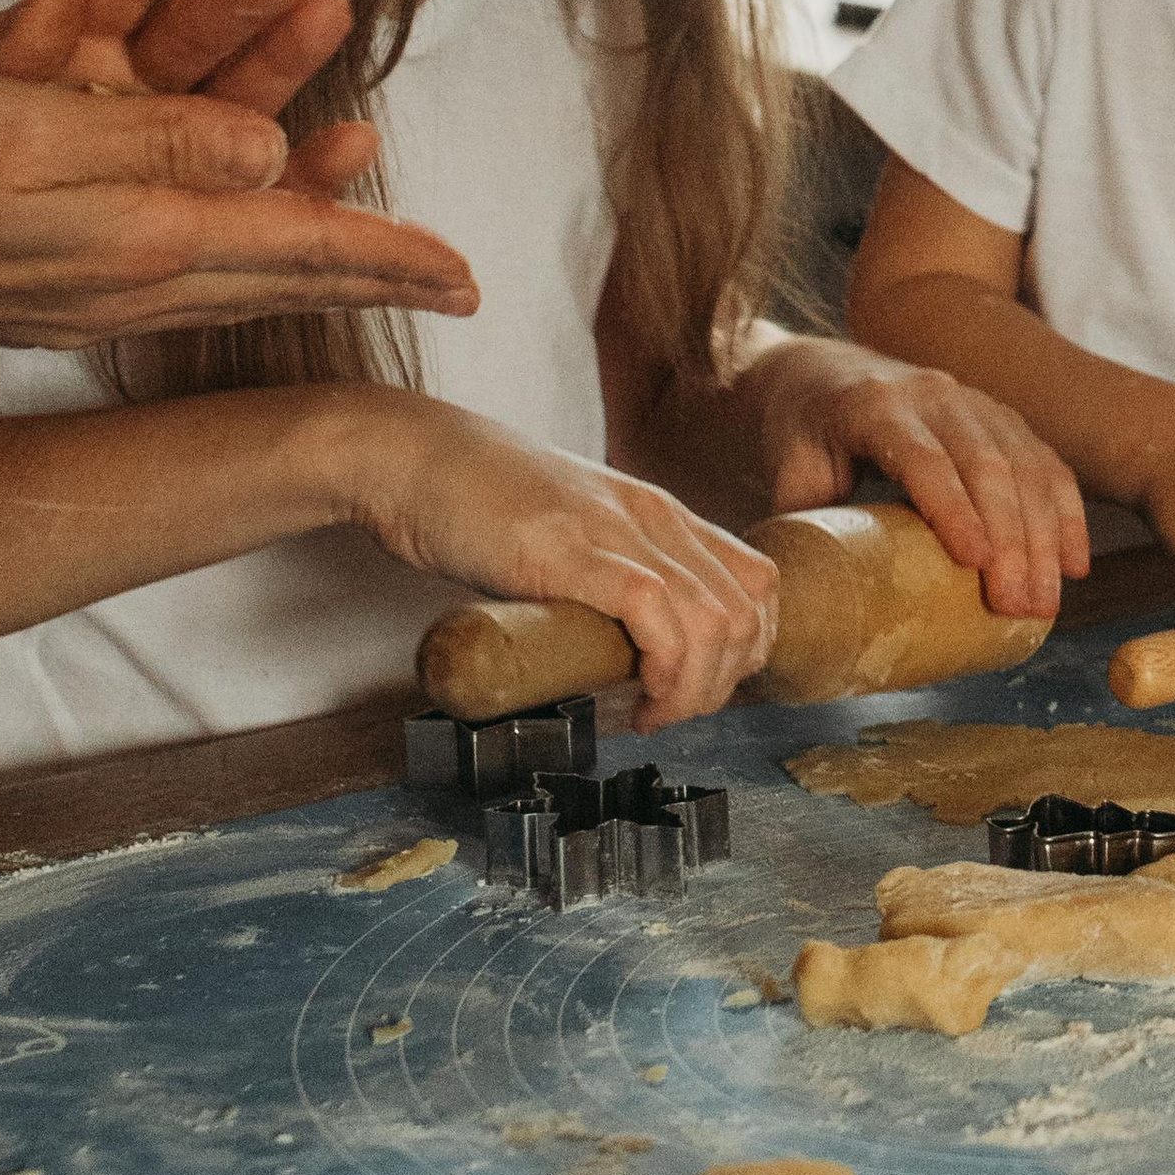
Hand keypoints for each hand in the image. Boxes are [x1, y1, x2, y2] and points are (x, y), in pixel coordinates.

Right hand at [0, 69, 477, 349]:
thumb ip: (158, 143)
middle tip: (454, 279)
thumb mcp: (38, 134)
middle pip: (286, 269)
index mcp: (144, 244)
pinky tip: (257, 232)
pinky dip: (242, 239)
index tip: (470, 279)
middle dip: (375, 264)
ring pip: (242, 263)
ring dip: (318, 231)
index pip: (298, 249)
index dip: (391, 256)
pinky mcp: (65, 277)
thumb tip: (270, 156)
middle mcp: (137, 274)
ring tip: (386, 230)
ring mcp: (102, 282)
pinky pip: (185, 261)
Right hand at [357, 405, 779, 730]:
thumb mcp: (572, 536)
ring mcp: (618, 531)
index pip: (757, 584)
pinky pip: (656, 614)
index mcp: (660, 513)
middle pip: (747, 612)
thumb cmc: (479, 504)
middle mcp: (655, 518)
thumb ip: (609, 577)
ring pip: (715, 621)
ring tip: (649, 713)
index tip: (700, 687)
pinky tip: (632, 700)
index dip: (747, 650)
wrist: (417, 461)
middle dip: (723, 683)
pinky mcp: (574, 551)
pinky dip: (662, 671)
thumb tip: (627, 652)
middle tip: (670, 711)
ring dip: (695, 689)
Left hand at [734, 334, 1089, 620]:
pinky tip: (1074, 563)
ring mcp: (976, 402)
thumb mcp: (787, 470)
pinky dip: (1066, 513)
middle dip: (1010, 538)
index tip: (974, 561)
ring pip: (1025, 465)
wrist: (821, 372)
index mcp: (874, 405)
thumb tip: (808, 599)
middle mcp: (934, 394)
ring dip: (1044, 535)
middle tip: (1019, 605)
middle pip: (986, 463)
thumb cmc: (802, 433)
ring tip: (1045, 602)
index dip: (951, 507)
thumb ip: (801, 522)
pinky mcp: (1003, 418)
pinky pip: (1046, 462)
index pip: (921, 456)